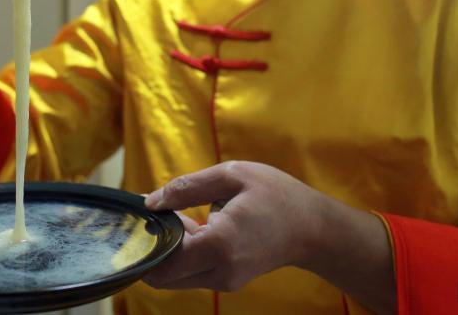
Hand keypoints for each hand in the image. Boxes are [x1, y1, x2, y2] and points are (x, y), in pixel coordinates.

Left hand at [143, 161, 394, 313]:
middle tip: (164, 214)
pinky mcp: (226, 281)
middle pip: (162, 274)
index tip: (145, 217)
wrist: (313, 228)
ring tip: (188, 215)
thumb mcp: (232, 176)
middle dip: (154, 246)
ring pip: (175, 275)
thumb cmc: (276, 195)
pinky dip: (185, 252)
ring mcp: (224, 281)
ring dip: (170, 249)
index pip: (161, 263)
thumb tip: (150, 201)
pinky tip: (200, 225)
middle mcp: (219, 271)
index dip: (144, 242)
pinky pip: (191, 272)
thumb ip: (187, 187)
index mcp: (219, 244)